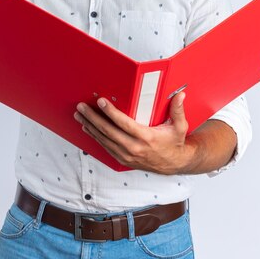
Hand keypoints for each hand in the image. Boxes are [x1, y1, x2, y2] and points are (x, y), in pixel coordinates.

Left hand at [74, 92, 193, 174]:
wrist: (174, 163)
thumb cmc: (175, 142)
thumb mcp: (180, 126)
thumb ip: (178, 110)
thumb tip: (180, 95)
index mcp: (147, 138)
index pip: (124, 124)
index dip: (111, 112)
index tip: (101, 102)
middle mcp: (134, 148)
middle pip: (108, 131)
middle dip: (93, 118)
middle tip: (81, 107)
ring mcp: (127, 156)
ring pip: (104, 140)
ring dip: (90, 127)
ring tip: (79, 116)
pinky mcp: (123, 160)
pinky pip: (106, 147)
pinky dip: (95, 137)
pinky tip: (87, 128)